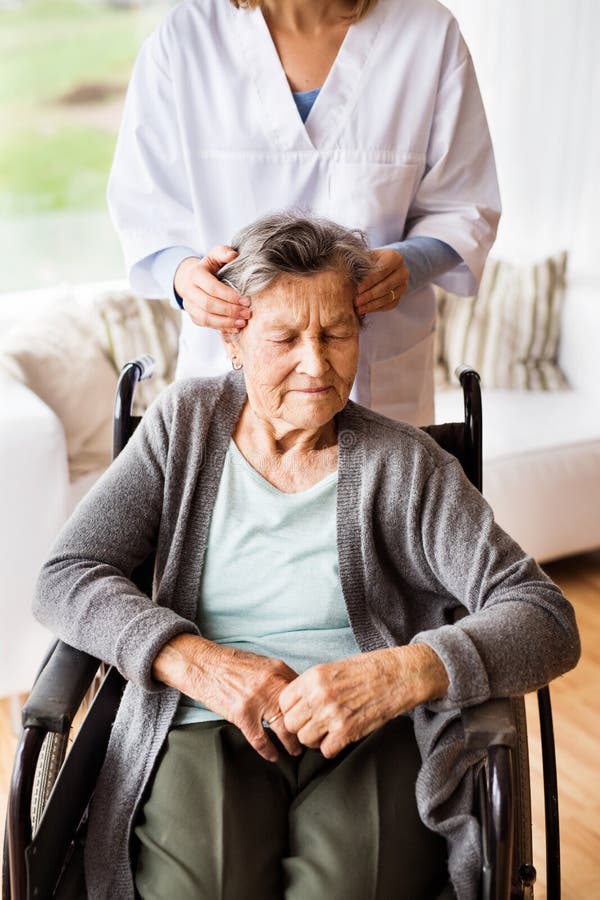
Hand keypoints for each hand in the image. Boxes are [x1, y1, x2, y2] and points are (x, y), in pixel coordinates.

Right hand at [151, 634, 301, 761]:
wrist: (204, 665)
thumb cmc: (233, 665)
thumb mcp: (262, 664)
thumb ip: (281, 678)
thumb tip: (300, 696)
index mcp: (279, 671)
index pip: (304, 695)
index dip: (313, 710)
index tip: (316, 721)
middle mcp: (272, 684)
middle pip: (298, 713)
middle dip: (306, 730)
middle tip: (311, 740)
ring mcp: (257, 700)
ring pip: (283, 729)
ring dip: (291, 744)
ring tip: (295, 751)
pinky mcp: (241, 714)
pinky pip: (260, 739)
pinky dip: (269, 751)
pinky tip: (273, 756)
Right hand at [174, 246, 251, 334]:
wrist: (192, 279)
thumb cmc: (209, 267)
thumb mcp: (215, 256)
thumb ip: (223, 252)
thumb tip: (233, 255)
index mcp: (195, 274)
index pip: (212, 288)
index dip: (229, 296)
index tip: (246, 301)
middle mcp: (189, 291)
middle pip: (209, 304)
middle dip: (230, 311)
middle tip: (247, 313)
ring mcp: (189, 305)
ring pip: (206, 318)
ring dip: (226, 322)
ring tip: (242, 323)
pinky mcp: (193, 316)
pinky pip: (206, 325)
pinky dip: (221, 328)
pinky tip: (235, 327)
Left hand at [278, 644, 448, 758]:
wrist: (397, 676)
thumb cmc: (366, 669)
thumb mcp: (332, 668)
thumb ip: (311, 685)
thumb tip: (294, 703)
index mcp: (313, 677)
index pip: (283, 702)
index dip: (290, 709)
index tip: (300, 711)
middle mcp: (319, 696)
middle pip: (290, 724)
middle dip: (300, 726)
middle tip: (313, 723)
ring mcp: (332, 715)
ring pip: (305, 740)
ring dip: (315, 738)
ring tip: (327, 730)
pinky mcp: (348, 732)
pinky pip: (326, 750)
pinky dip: (331, 747)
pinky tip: (340, 737)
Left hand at [355, 248, 409, 315]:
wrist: (376, 266)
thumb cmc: (368, 261)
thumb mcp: (364, 259)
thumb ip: (360, 267)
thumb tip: (350, 280)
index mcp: (395, 258)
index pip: (383, 271)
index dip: (370, 281)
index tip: (358, 288)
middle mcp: (402, 272)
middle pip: (386, 286)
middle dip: (369, 295)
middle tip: (356, 301)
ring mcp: (402, 285)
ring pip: (388, 297)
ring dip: (371, 304)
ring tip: (358, 307)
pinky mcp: (399, 296)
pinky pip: (389, 305)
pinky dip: (376, 308)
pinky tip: (365, 309)